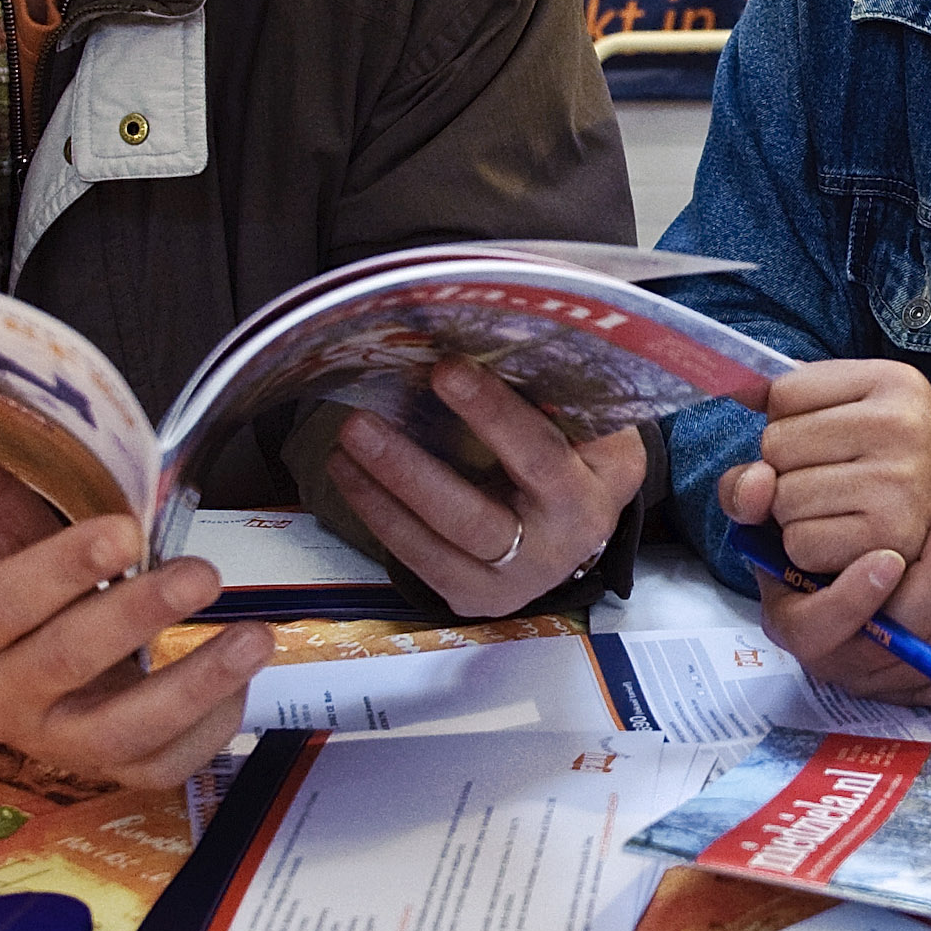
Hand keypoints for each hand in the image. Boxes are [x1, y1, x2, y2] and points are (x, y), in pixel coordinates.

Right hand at [0, 376, 266, 788]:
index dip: (63, 571)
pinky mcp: (109, 766)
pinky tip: (242, 678)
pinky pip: (160, 766)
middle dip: (136, 617)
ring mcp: (57, 740)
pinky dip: (207, 731)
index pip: (6, 606)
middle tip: (203, 571)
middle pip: (66, 664)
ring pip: (120, 733)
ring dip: (191, 688)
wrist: (5, 649)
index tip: (123, 529)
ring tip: (252, 638)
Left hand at [327, 355, 647, 617]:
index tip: (444, 369)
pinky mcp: (474, 597)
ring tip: (340, 447)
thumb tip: (479, 332)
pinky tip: (348, 476)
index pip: (539, 456)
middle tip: (359, 422)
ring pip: (437, 545)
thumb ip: (549, 390)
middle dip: (411, 471)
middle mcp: (555, 549)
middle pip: (474, 517)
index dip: (491, 413)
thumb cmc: (578, 452)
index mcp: (590, 494)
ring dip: (380, 495)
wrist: (581, 526)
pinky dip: (379, 517)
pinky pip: (418, 562)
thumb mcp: (587, 420)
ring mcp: (513, 583)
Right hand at [721, 465, 930, 705]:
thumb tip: (759, 484)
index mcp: (795, 624)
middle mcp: (841, 660)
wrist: (847, 553)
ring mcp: (887, 677)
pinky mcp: (929, 682)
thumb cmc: (807, 530)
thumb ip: (749, 495)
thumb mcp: (768, 511)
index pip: (817, 632)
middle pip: (892, 645)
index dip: (852, 601)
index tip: (887, 556)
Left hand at [738, 360, 930, 573]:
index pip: (782, 393)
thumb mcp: (850, 408)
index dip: (788, 418)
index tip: (825, 431)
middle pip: (775, 446)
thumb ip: (782, 411)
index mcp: (890, 380)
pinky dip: (808, 547)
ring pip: (781, 499)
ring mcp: (898, 484)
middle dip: (786, 466)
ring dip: (793, 511)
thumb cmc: (889, 450)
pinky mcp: (890, 538)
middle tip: (832, 473)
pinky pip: (800, 544)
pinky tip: (842, 534)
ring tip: (838, 504)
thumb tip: (746, 452)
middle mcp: (899, 426)